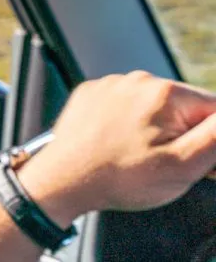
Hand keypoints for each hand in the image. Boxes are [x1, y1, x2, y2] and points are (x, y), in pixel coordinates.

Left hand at [18, 71, 215, 225]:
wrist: (61, 181)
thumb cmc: (118, 178)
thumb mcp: (182, 165)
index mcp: (166, 93)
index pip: (215, 110)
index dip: (212, 140)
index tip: (199, 160)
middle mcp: (137, 80)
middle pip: (184, 108)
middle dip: (183, 135)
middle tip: (162, 163)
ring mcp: (111, 85)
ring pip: (154, 108)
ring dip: (155, 130)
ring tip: (135, 157)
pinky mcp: (91, 95)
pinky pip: (123, 107)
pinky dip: (126, 124)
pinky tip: (116, 146)